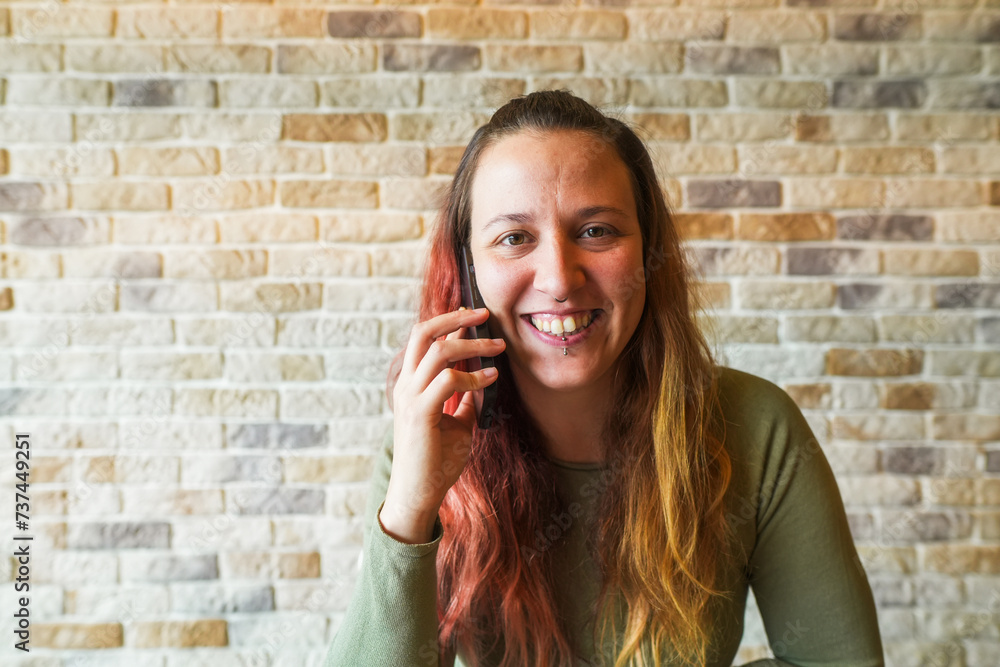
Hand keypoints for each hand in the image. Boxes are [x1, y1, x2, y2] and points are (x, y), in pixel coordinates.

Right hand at [380, 307, 503, 543]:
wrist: (418, 494)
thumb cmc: (435, 461)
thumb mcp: (456, 423)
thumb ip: (464, 401)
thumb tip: (482, 382)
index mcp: (411, 384)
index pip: (424, 340)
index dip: (447, 322)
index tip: (471, 314)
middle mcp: (407, 385)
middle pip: (423, 333)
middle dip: (454, 318)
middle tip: (484, 313)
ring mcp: (411, 397)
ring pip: (439, 352)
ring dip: (472, 345)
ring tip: (498, 347)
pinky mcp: (421, 412)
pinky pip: (448, 381)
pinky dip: (473, 376)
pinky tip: (491, 378)